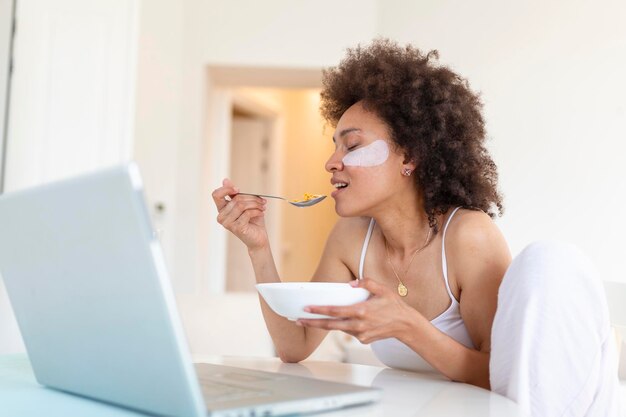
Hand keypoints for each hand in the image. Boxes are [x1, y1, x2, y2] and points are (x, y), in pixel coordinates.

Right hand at [212, 178, 268, 249]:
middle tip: (262, 200)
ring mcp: (228, 223)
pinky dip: (257, 211)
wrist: (258, 238)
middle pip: (236, 199)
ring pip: (241, 205)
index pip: (216, 195)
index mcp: (221, 209)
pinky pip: (247, 213)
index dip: (226, 189)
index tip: (238, 189)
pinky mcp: (237, 228)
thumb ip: (235, 194)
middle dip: (252, 198)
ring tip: (262, 206)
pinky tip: (261, 213)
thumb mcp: (244, 204)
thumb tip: (225, 180)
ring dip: (256, 204)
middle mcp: (221, 217)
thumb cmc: (252, 220)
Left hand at [297, 278, 417, 343]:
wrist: (406, 325)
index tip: (307, 309)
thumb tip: (352, 283)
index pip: (335, 311)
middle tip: (298, 320)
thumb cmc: (394, 306)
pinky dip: (343, 326)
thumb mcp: (382, 289)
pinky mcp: (363, 340)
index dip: (319, 310)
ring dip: (324, 325)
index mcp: (361, 311)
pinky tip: (341, 320)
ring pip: (338, 329)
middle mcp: (359, 325)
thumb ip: (366, 283)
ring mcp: (360, 334)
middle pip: (330, 325)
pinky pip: (349, 331)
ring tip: (311, 321)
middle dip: (312, 323)